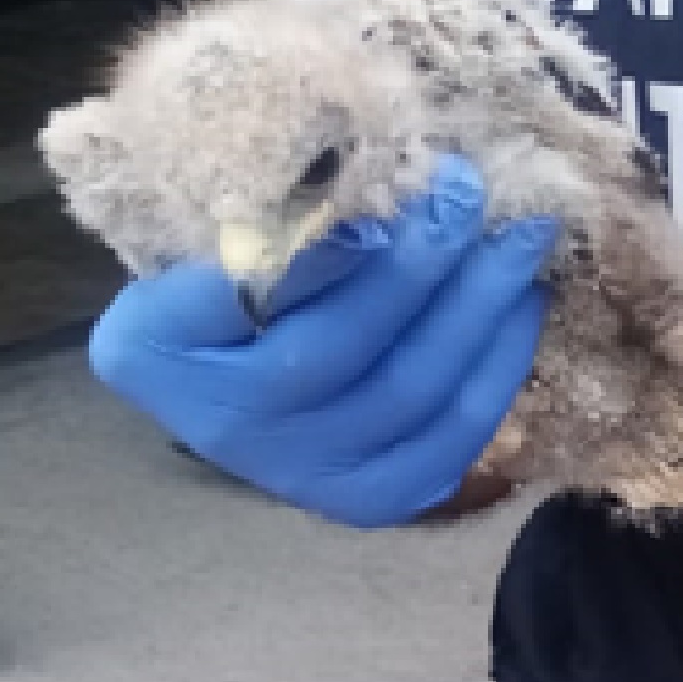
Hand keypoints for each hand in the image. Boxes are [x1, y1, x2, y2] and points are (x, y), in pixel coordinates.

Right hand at [87, 156, 553, 527]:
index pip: (246, 300)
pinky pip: (452, 433)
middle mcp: (229, 430)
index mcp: (160, 353)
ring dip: (478, 307)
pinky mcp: (374, 497)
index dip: (322, 257)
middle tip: (469, 189)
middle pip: (342, 347)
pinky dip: (497, 363)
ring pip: (412, 391)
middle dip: (419, 264)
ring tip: (521, 234)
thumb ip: (248, 217)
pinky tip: (523, 302)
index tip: (382, 195)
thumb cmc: (212, 275)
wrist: (225, 374)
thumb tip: (354, 184)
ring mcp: (306, 477)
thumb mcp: (196, 231)